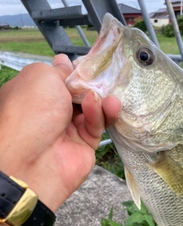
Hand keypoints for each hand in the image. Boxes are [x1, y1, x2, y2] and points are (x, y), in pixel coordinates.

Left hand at [0, 54, 120, 211]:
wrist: (32, 162)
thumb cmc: (31, 112)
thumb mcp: (41, 77)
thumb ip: (59, 70)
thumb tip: (65, 62)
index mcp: (34, 93)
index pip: (58, 78)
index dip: (74, 70)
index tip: (91, 63)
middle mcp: (49, 111)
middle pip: (78, 93)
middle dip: (92, 84)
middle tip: (107, 75)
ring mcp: (66, 129)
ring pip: (91, 109)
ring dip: (100, 99)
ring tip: (108, 95)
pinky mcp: (84, 145)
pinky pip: (96, 126)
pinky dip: (101, 114)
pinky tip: (106, 106)